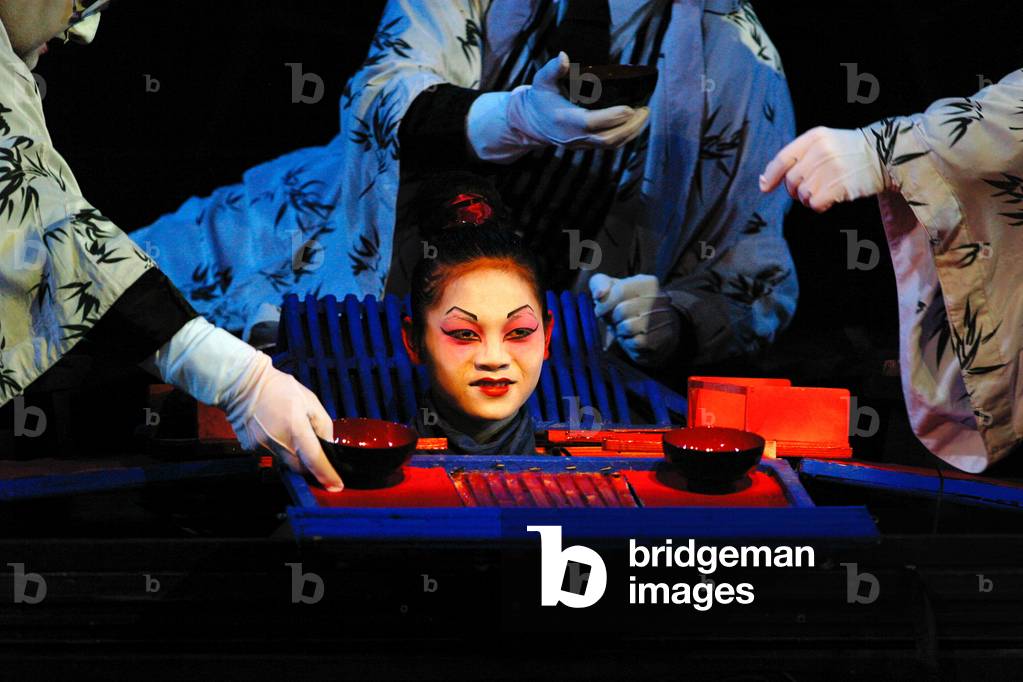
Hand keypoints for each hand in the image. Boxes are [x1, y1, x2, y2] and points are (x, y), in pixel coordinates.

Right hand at [144, 317, 342, 490]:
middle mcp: (278, 442)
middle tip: (314, 454)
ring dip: (293, 453)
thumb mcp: (310, 400)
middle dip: (309, 465)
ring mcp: (262, 447)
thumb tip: (327, 443)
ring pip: (285, 461)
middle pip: (299, 467)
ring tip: (289, 430)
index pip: (314, 459)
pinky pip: (271, 454)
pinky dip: (278, 446)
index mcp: (295, 428)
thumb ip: (323, 424)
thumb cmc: (278, 388)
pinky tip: (275, 429)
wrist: (243, 384)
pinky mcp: (251, 448)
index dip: (326, 474)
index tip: (335, 485)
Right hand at [467, 52, 649, 162]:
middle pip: (607, 138)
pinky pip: (610, 145)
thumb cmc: (540, 99)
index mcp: (563, 120)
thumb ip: (552, 69)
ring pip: (611, 144)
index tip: (630, 107)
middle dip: (630, 126)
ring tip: (645, 115)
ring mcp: (581, 144)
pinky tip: (636, 123)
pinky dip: (626, 136)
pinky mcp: (587, 146)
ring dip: (632, 132)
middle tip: (645, 110)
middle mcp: (573, 136)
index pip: (590, 122)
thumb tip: (563, 57)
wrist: (532, 123)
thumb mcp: (541, 81)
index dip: (611, 117)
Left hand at [589, 273, 681, 366]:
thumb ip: (599, 284)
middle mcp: (659, 299)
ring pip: (627, 327)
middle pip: (622, 310)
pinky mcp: (660, 337)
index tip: (599, 310)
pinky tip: (631, 336)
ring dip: (620, 330)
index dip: (604, 303)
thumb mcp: (611, 287)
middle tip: (616, 319)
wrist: (653, 324)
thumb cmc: (625, 303)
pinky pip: (635, 342)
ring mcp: (662, 319)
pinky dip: (628, 342)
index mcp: (647, 283)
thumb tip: (598, 295)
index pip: (620, 290)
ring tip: (624, 327)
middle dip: (613, 318)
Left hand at [759, 126, 888, 211]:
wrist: (886, 155)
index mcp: (814, 137)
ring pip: (802, 193)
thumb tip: (763, 183)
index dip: (770, 175)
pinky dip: (819, 205)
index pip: (783, 158)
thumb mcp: (825, 143)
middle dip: (795, 190)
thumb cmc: (850, 153)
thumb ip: (798, 157)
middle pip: (791, 180)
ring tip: (825, 191)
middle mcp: (820, 151)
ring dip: (809, 198)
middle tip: (810, 189)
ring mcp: (829, 168)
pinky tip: (830, 199)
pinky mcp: (838, 185)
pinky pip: (814, 203)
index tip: (764, 187)